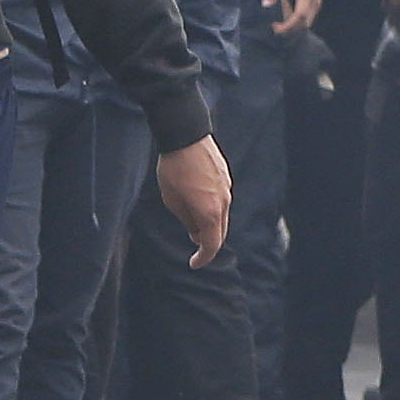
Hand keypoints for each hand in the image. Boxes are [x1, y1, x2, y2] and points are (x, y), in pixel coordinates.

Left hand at [156, 135, 231, 263]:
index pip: (211, 245)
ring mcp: (227, 189)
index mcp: (210, 212)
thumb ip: (187, 220)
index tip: (193, 264)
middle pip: (219, 232)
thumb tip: (196, 232)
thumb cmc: (173, 169)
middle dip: (207, 243)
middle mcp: (224, 203)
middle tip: (194, 248)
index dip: (203, 258)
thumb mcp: (172, 200)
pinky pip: (221, 201)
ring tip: (192, 223)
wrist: (185, 135)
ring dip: (209, 225)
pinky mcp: (226, 177)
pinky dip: (212, 209)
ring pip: (221, 216)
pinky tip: (197, 202)